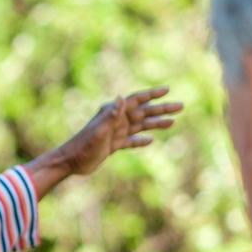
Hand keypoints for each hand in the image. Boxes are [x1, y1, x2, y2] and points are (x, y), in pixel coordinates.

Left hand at [27, 86, 183, 195]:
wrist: (69, 162)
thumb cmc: (82, 145)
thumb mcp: (98, 130)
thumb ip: (110, 115)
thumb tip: (119, 97)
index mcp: (112, 113)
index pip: (136, 100)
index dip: (152, 94)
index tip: (168, 90)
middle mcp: (115, 121)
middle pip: (143, 112)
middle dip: (161, 108)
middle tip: (181, 106)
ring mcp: (115, 133)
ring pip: (140, 126)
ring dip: (156, 123)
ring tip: (173, 122)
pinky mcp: (112, 146)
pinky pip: (130, 141)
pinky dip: (140, 141)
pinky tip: (150, 141)